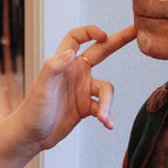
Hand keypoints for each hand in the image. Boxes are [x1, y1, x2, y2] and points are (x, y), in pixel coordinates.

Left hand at [13, 24, 135, 149]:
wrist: (31, 136)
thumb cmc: (32, 110)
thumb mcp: (41, 88)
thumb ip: (54, 67)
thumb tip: (72, 52)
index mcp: (63, 64)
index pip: (76, 38)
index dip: (90, 32)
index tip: (103, 35)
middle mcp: (75, 73)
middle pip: (101, 51)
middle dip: (119, 40)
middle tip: (136, 30)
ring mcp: (82, 90)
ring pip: (106, 89)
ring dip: (107, 104)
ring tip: (103, 118)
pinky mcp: (86, 107)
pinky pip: (104, 108)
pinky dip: (107, 116)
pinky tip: (107, 125)